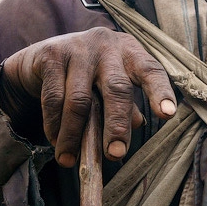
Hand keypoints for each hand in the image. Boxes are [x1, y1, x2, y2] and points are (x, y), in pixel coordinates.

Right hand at [2, 28, 176, 166]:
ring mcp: (78, 47)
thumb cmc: (86, 76)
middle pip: (117, 88)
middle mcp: (106, 44)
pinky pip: (54, 99)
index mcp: (129, 51)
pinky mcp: (50, 55)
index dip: (160, 92)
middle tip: (115, 154)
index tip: (168, 114)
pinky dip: (54, 126)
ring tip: (70, 161)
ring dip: (75, 135)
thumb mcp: (108, 86)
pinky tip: (56, 142)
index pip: (150, 71)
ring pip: (80, 100)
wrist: (39, 58)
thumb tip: (137, 125)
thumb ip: (125, 105)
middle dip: (117, 125)